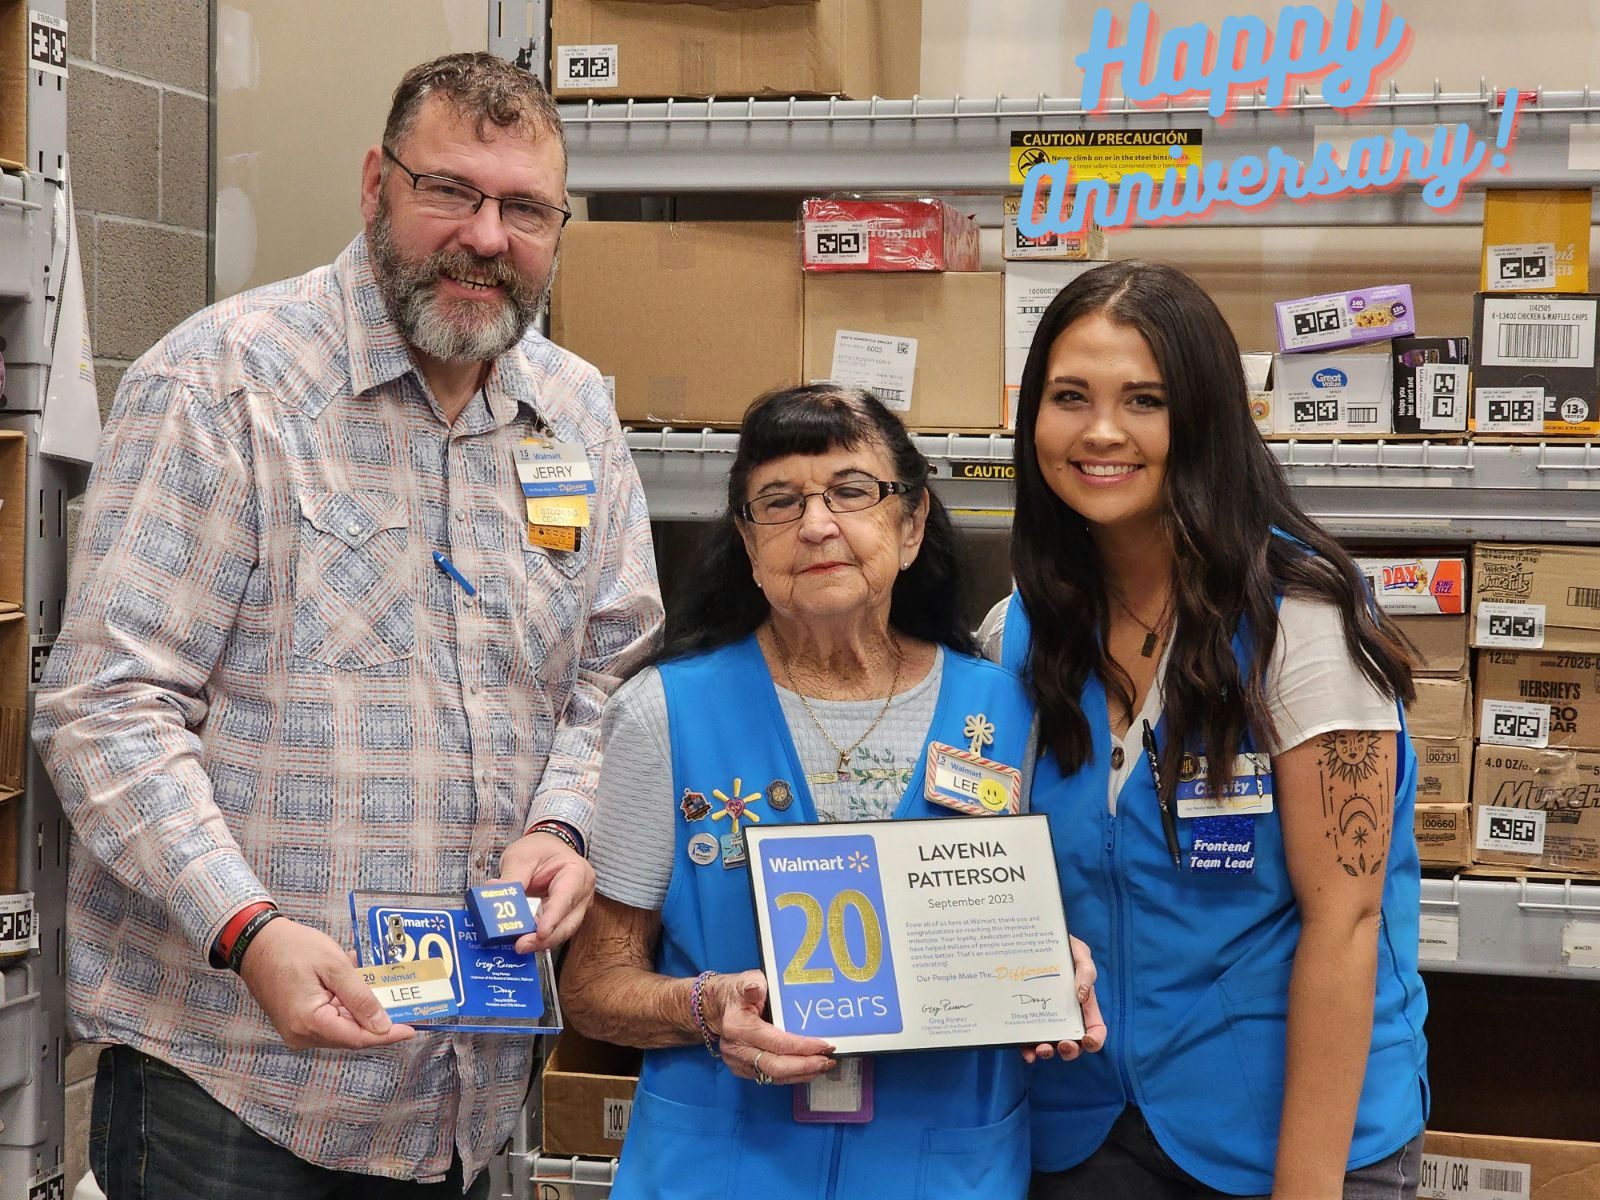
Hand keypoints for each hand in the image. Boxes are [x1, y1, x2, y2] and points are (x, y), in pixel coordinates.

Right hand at [238, 918, 415, 1050]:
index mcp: (309, 1022)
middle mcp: (301, 1034)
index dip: (387, 1034)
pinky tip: (353, 985)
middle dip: (377, 1020)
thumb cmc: (290, 948)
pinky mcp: (297, 1023)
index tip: (411, 1028)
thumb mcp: (334, 966)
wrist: (257, 943)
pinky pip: (330, 1019)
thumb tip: (381, 1023)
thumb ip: (360, 997)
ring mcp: (297, 1031)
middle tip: (402, 1004)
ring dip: (361, 1009)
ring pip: (342, 1027)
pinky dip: (346, 1005)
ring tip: (375, 985)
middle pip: (351, 1035)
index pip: (357, 1037)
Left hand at [498, 829, 596, 952]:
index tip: (540, 933)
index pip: (566, 898)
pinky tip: (522, 940)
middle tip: (521, 945)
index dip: (553, 918)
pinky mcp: (563, 917)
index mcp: (576, 873)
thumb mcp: (522, 857)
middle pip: (568, 923)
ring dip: (540, 942)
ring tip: (519, 945)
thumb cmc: (540, 849)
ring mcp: (575, 907)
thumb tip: (492, 892)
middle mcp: (581, 893)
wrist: (547, 848)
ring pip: (562, 931)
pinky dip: (538, 938)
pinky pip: (553, 931)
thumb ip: (510, 877)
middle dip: (545, 939)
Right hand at [711, 970, 835, 1085]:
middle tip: (827, 1061)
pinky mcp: (743, 1070)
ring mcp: (738, 1062)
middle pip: (775, 1067)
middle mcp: (736, 1049)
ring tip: (822, 1066)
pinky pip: (770, 1078)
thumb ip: (752, 984)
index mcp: (738, 1027)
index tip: (824, 1045)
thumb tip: (756, 988)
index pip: (776, 1043)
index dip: (802, 1047)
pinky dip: (791, 1075)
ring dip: (801, 1074)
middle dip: (805, 1066)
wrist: (719, 1006)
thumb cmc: (737, 993)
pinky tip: (807, 1069)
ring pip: (774, 1077)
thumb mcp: (745, 981)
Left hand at [1022, 934, 1107, 1064]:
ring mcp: (1046, 1019)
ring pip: (1051, 1045)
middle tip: (1063, 1044)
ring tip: (1042, 1049)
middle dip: (1071, 1050)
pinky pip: (1028, 1040)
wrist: (1033, 938)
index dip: (1095, 1040)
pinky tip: (1025, 1052)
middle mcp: (1066, 1016)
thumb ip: (1086, 971)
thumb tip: (1082, 995)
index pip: (1095, 1029)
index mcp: (1084, 1005)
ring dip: (1048, 1052)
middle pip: (1074, 1043)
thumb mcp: (1079, 952)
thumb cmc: (1063, 947)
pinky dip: (1027, 1050)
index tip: (1087, 1040)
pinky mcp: (1026, 1018)